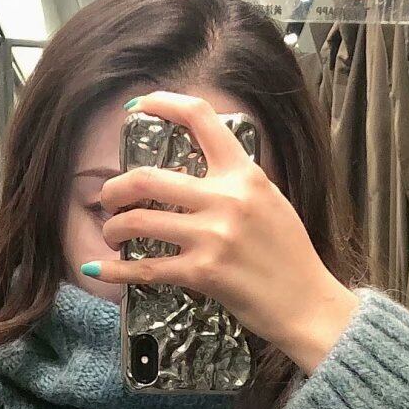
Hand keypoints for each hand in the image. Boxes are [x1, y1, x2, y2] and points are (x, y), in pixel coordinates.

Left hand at [89, 91, 360, 372]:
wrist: (309, 305)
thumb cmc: (292, 257)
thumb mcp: (271, 202)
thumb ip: (236, 184)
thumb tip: (199, 173)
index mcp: (245, 175)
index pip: (200, 119)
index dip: (162, 104)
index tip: (138, 106)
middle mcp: (226, 199)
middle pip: (147, 177)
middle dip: (115, 188)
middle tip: (109, 198)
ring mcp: (213, 237)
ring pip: (138, 221)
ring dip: (113, 228)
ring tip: (112, 234)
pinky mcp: (203, 273)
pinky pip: (145, 269)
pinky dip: (114, 272)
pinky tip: (99, 271)